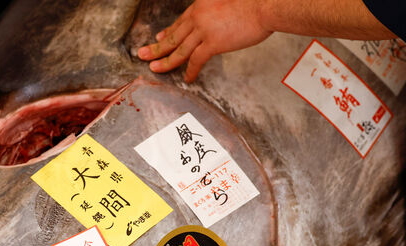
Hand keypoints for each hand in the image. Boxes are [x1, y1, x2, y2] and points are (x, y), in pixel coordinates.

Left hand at [137, 0, 270, 82]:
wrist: (262, 8)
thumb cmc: (250, 6)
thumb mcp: (226, 4)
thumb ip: (215, 14)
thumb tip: (214, 24)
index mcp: (200, 6)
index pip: (180, 23)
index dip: (167, 32)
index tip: (158, 38)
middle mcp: (198, 17)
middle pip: (173, 36)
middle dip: (156, 47)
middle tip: (143, 55)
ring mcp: (204, 30)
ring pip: (179, 49)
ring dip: (165, 61)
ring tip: (154, 69)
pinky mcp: (213, 43)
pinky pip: (196, 60)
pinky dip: (190, 70)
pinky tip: (186, 78)